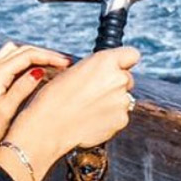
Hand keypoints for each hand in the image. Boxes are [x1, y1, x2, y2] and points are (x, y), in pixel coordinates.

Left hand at [0, 42, 69, 151]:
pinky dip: (24, 60)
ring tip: (51, 66)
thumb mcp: (5, 110)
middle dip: (45, 54)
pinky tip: (33, 71)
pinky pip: (10, 59)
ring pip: (16, 52)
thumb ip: (21, 89)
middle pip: (23, 50)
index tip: (66, 63)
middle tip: (64, 63)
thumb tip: (38, 71)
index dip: (49, 57)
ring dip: (34, 55)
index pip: (28, 55)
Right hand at [0, 45, 139, 180]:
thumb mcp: (74, 70)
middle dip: (115, 85)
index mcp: (105, 60)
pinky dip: (110, 118)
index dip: (124, 62)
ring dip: (112, 102)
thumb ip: (97, 69)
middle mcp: (118, 78)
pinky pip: (120, 116)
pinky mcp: (121, 120)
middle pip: (127, 78)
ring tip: (89, 108)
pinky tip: (92, 119)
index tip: (117, 68)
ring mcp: (122, 101)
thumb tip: (106, 74)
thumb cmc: (54, 97)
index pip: (132, 55)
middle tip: (94, 93)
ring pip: (124, 99)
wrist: (48, 126)